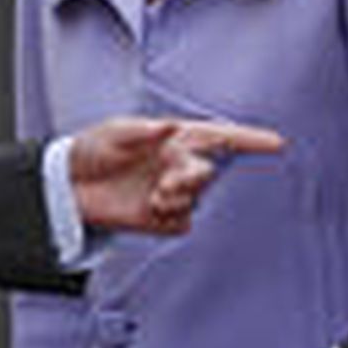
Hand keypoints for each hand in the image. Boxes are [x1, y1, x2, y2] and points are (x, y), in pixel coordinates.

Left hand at [69, 116, 282, 234]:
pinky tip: (149, 208)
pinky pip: (182, 221)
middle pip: (208, 172)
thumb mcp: (115, 133)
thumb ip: (144, 131)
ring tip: (153, 195)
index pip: (221, 137)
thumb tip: (169, 126)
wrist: (69, 187)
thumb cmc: (93, 150)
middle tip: (167, 181)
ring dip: (178, 196)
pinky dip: (170, 215)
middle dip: (193, 176)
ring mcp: (175, 193)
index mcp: (176, 139)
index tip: (278, 144)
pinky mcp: (165, 219)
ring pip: (197, 198)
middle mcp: (181, 165)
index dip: (251, 140)